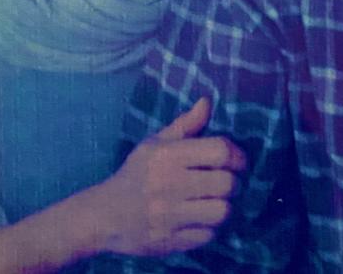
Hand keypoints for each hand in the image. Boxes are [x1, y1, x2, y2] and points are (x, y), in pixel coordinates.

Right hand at [82, 97, 247, 256]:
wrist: (103, 215)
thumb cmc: (136, 174)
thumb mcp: (155, 144)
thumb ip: (186, 124)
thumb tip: (208, 101)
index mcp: (166, 156)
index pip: (220, 151)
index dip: (238, 156)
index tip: (238, 162)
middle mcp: (167, 184)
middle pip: (227, 183)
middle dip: (235, 183)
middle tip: (229, 183)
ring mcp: (167, 215)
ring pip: (222, 211)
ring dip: (226, 206)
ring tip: (218, 201)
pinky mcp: (168, 241)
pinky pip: (208, 235)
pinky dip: (210, 228)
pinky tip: (201, 219)